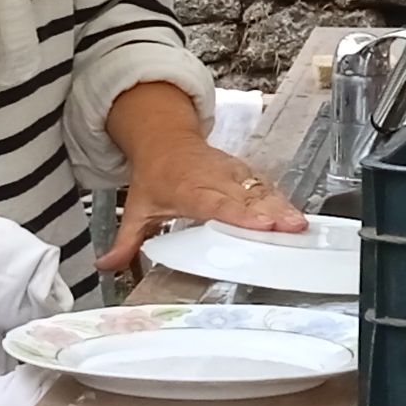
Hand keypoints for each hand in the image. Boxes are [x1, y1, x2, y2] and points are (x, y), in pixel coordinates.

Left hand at [104, 137, 300, 273]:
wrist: (167, 140)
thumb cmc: (157, 176)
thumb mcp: (138, 208)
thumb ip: (125, 241)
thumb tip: (105, 265)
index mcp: (188, 188)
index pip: (216, 203)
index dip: (238, 213)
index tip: (259, 224)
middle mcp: (214, 179)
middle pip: (245, 197)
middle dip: (269, 213)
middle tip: (291, 229)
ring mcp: (232, 174)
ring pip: (259, 190)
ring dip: (281, 208)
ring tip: (299, 226)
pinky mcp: (244, 174)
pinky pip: (265, 187)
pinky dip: (281, 201)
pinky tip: (295, 218)